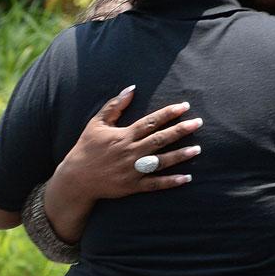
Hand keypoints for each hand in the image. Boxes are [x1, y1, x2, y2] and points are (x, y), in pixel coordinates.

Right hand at [54, 86, 202, 202]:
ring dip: (180, 155)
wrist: (76, 178)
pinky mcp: (133, 186)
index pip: (150, 122)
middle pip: (160, 139)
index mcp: (124, 135)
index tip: (184, 107)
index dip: (168, 113)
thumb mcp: (96, 123)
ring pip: (161, 161)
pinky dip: (171, 181)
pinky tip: (186, 178)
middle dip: (180, 131)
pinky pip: (155, 184)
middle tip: (198, 123)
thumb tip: (131, 89)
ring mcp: (132, 170)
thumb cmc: (87, 148)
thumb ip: (114, 105)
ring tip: (197, 149)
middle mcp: (130, 152)